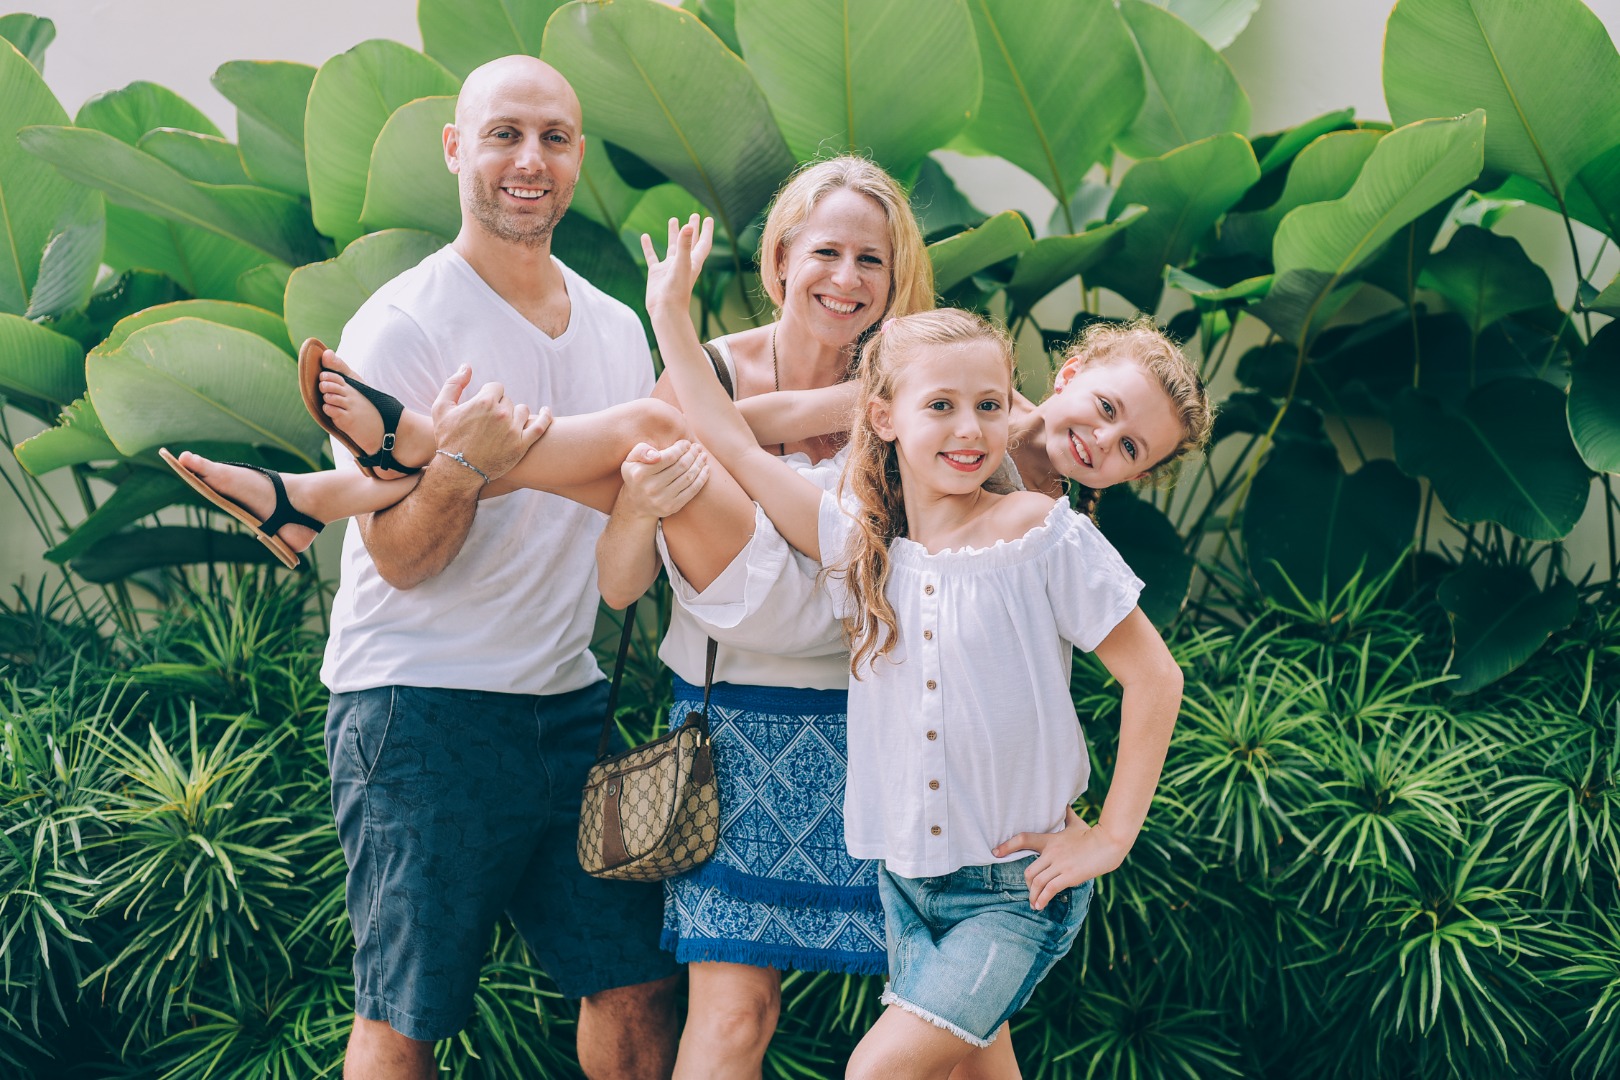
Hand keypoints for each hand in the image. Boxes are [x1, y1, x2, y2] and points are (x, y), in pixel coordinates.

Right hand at [430, 369, 551, 483]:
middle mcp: (501, 414)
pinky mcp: (522, 445)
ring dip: (515, 414)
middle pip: (508, 400)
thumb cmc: (448, 439)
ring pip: (522, 411)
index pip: (497, 387)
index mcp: (484, 402)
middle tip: (488, 423)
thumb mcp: (441, 408)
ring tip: (504, 425)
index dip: (489, 396)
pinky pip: (541, 426)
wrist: (458, 471)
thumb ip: (453, 383)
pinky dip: (545, 416)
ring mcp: (513, 430)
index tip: (483, 408)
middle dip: (499, 407)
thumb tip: (467, 366)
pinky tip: (546, 411)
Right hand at [618, 440, 710, 519]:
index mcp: (640, 474)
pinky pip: (692, 490)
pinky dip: (702, 478)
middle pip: (680, 466)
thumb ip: (641, 450)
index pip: (668, 457)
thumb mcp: (631, 460)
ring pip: (688, 477)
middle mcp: (650, 488)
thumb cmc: (636, 475)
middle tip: (697, 447)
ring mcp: (662, 500)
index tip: (686, 443)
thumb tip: (657, 454)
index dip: (681, 448)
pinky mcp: (672, 507)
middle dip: (692, 454)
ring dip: (699, 464)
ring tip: (703, 456)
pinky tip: (705, 469)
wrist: (636, 504)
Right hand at [641, 214, 714, 315]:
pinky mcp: (656, 273)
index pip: (703, 243)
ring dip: (674, 234)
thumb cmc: (676, 291)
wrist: (665, 311)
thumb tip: (688, 226)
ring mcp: (669, 268)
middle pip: (690, 242)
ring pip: (672, 247)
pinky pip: (652, 256)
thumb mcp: (681, 265)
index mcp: (693, 262)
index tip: (708, 218)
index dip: (706, 231)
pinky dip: (648, 246)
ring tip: (673, 219)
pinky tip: (645, 236)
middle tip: (694, 215)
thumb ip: (684, 245)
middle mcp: (682, 263)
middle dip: (693, 229)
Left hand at [993, 806, 1129, 910]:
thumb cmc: (1092, 834)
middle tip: (1031, 891)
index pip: (1023, 839)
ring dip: (1033, 895)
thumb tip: (1065, 803)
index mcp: (1050, 840)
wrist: (1109, 843)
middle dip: (1027, 884)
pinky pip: (1049, 890)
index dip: (1007, 846)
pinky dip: (1042, 899)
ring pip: (1037, 882)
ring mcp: (1059, 865)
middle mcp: (1051, 853)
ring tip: (1035, 903)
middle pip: (1028, 871)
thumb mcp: (1077, 823)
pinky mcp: (1069, 876)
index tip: (995, 852)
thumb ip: (1067, 815)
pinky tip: (1040, 906)